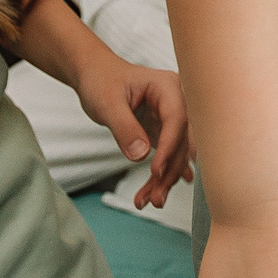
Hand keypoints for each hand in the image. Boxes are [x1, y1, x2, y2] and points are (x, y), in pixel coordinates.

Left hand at [72, 51, 191, 208]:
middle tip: (155, 199)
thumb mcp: (107, 103)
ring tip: (148, 202)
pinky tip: (160, 193)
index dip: (169, 147)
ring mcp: (171, 118)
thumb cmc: (101, 81)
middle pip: (181, 142)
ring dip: (164, 179)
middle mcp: (176, 102)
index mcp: (168, 87)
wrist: (96, 76)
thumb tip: (140, 156)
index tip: (155, 171)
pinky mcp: (163, 131)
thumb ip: (124, 128)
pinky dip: (160, 175)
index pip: (177, 119)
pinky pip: (167, 155)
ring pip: (176, 154)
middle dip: (169, 172)